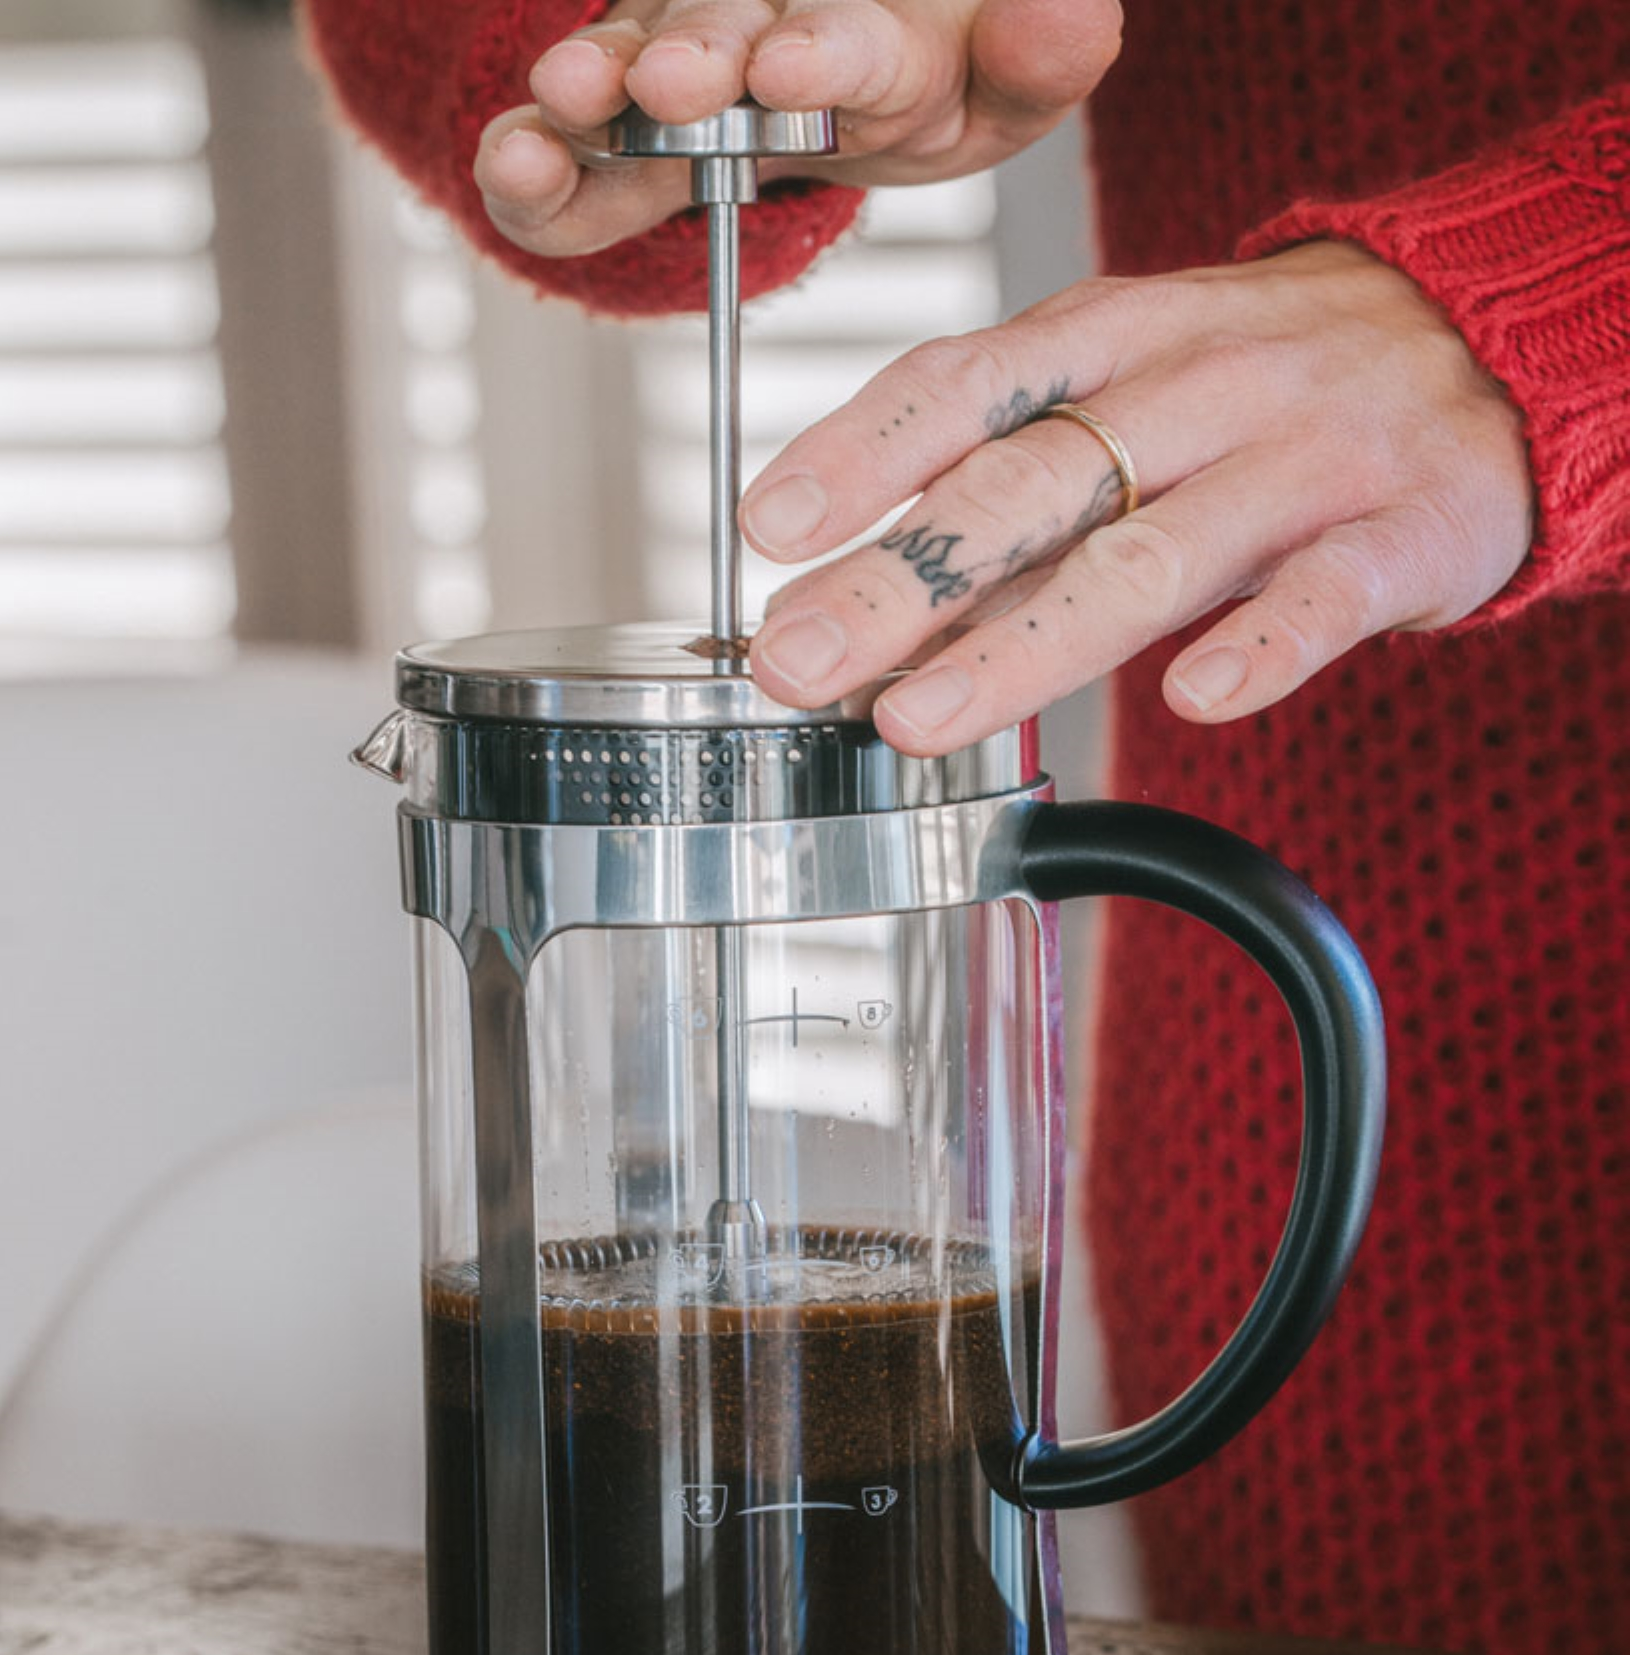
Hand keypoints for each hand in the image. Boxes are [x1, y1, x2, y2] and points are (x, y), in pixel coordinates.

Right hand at [474, 0, 1120, 256]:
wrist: (846, 85)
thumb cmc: (933, 83)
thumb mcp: (1002, 91)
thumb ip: (1040, 58)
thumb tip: (1074, 11)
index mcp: (874, 27)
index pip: (851, 36)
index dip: (821, 51)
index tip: (793, 67)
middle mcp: (762, 22)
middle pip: (721, 29)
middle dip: (696, 54)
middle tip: (673, 81)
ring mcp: (677, 58)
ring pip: (627, 68)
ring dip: (595, 85)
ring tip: (563, 102)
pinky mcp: (614, 121)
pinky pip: (569, 152)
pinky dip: (536, 167)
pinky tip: (515, 162)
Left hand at [738, 242, 1535, 752]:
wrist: (1482, 347)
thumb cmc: (1258, 387)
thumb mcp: (1126, 388)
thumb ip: (1003, 483)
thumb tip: (856, 593)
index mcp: (1113, 340)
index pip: (965, 384)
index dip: (861, 453)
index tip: (769, 528)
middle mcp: (1197, 386)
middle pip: (1029, 483)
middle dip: (900, 579)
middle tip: (798, 657)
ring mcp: (1302, 458)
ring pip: (1151, 554)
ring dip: (1022, 643)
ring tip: (919, 717)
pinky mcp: (1400, 531)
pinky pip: (1327, 594)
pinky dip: (1262, 646)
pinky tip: (1197, 702)